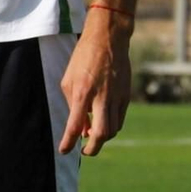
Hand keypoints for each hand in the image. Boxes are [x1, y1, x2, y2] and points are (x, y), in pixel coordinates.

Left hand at [59, 10, 134, 155]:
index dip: (69, 142)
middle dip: (93, 149)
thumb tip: (83, 130)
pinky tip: (102, 123)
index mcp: (82, 93)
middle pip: (101, 135)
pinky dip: (111, 127)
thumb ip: (73, 105)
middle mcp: (101, 98)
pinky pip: (119, 120)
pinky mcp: (126, 97)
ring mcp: (116, 98)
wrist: (108, 40)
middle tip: (85, 151)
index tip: (64, 151)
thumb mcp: (69, 80)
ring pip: (113, 130)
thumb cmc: (83, 59)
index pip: (75, 126)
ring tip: (91, 134)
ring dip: (102, 138)